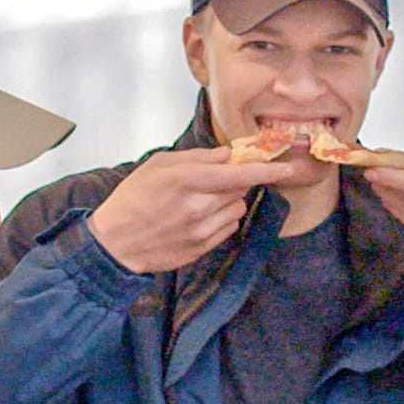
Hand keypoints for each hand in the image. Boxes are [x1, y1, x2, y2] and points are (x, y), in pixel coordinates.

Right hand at [87, 147, 321, 272]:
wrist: (116, 242)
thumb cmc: (133, 199)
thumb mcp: (158, 165)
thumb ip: (196, 157)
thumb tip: (227, 155)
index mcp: (188, 180)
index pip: (239, 174)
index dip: (267, 171)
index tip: (287, 168)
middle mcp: (199, 206)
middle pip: (241, 189)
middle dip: (235, 181)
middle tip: (212, 180)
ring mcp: (202, 230)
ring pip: (237, 209)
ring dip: (228, 201)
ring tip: (199, 202)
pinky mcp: (203, 248)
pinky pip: (228, 227)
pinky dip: (221, 219)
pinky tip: (197, 218)